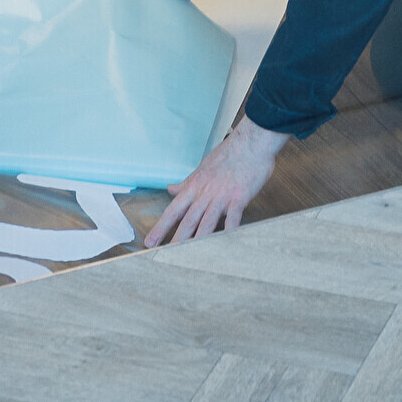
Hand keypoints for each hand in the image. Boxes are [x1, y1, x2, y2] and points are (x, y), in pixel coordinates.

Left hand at [145, 118, 285, 245]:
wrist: (251, 142)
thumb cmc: (228, 154)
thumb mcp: (202, 168)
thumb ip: (186, 183)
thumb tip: (170, 189)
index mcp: (195, 186)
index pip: (174, 210)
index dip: (161, 227)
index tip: (150, 241)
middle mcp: (205, 194)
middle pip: (187, 221)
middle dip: (174, 240)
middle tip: (162, 257)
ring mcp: (222, 197)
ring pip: (206, 223)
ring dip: (197, 241)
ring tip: (188, 258)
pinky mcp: (239, 198)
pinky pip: (233, 219)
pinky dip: (229, 233)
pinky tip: (225, 245)